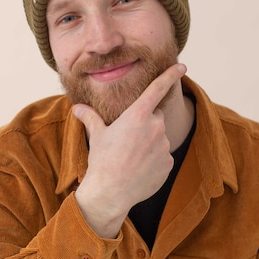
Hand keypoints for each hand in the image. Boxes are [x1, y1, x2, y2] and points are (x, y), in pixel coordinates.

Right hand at [72, 63, 185, 237]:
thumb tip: (77, 108)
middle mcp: (155, 127)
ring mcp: (164, 146)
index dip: (170, 75)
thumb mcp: (96, 135)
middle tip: (128, 139)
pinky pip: (163, 156)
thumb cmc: (102, 161)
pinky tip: (139, 169)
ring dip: (149, 143)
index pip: (157, 88)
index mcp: (137, 115)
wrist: (110, 192)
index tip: (182, 66)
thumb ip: (90, 117)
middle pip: (155, 117)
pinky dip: (154, 160)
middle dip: (145, 123)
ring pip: (159, 137)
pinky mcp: (168, 163)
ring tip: (131, 157)